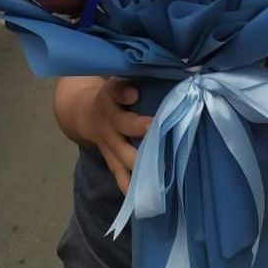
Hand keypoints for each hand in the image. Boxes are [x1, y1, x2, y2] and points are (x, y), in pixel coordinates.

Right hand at [75, 78, 151, 193]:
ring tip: (159, 170)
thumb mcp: (121, 76)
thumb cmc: (116, 91)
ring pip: (122, 153)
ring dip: (139, 161)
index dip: (123, 91)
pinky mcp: (110, 158)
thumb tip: (181, 68)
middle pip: (121, 123)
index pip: (114, 90)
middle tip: (155, 129)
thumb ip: (143, 73)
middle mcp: (109, 119)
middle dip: (137, 127)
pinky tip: (142, 199)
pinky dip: (129, 186)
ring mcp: (108, 142)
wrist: (85, 114)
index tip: (134, 93)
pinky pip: (118, 174)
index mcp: (110, 95)